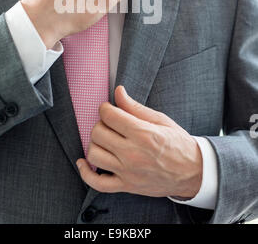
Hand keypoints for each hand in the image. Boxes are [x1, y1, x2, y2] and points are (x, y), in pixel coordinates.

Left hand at [77, 86, 202, 198]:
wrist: (193, 172)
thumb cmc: (177, 144)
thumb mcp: (160, 120)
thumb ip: (135, 107)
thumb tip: (118, 91)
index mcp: (142, 134)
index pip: (109, 115)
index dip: (105, 108)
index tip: (109, 109)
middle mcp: (133, 154)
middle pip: (98, 133)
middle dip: (101, 124)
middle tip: (110, 124)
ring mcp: (128, 172)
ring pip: (94, 154)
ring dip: (95, 143)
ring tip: (105, 140)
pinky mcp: (126, 186)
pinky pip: (97, 183)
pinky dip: (86, 173)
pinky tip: (84, 162)